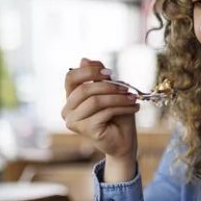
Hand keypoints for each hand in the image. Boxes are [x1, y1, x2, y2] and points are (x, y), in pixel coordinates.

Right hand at [62, 58, 138, 172]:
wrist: (124, 142)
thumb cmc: (117, 117)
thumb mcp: (109, 93)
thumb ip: (98, 78)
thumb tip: (84, 59)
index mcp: (71, 98)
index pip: (71, 77)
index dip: (89, 71)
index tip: (110, 73)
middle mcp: (67, 110)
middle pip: (84, 89)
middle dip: (109, 86)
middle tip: (127, 88)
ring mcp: (73, 121)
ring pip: (95, 101)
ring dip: (118, 97)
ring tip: (133, 98)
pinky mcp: (85, 130)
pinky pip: (104, 112)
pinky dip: (122, 107)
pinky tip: (134, 107)